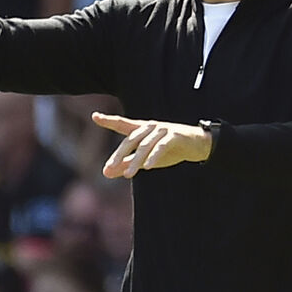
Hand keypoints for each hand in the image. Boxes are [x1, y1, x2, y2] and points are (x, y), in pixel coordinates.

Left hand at [94, 112, 212, 177]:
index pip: (123, 124)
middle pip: (131, 139)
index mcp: (142, 130)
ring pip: (145, 145)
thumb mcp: (145, 159)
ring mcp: (163, 130)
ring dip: (136, 161)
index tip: (95, 116)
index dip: (109, 120)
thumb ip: (126, 164)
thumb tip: (105, 173)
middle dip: (119, 154)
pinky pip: (162, 146)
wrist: (197, 146)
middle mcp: (150, 127)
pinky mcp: (175, 136)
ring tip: (129, 175)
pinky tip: (149, 167)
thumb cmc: (170, 150)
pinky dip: (154, 156)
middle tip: (109, 167)